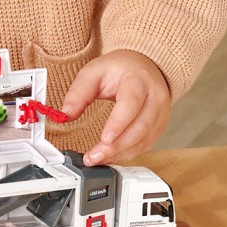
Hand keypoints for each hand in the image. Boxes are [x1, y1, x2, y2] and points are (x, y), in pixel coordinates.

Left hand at [60, 50, 170, 166]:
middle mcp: (155, 97)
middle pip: (140, 127)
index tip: (104, 139)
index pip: (131, 103)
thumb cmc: (120, 69)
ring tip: (97, 159)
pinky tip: (111, 157)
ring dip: (120, 154)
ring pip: (144, 140)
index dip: (118, 123)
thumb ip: (79, 92)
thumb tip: (65, 114)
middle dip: (116, 146)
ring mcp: (160, 113)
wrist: (143, 67)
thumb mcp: (94, 71)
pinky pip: (146, 145)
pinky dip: (127, 154)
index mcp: (139, 80)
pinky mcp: (159, 126)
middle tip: (94, 156)